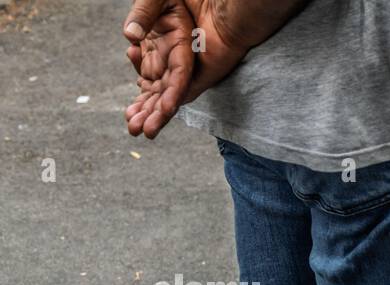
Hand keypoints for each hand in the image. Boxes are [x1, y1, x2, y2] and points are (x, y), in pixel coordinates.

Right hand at [123, 0, 247, 138]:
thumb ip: (142, 15)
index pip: (149, 78)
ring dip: (155, 113)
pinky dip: (174, 99)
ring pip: (169, 96)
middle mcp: (176, 63)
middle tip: (132, 128)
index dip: (140, 94)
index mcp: (164, 49)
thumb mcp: (157, 0)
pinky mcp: (206, 72)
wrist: (224, 3)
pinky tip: (163, 110)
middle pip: (158, 93)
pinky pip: (187, 88)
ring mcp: (192, 70)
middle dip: (144, 112)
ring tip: (141, 131)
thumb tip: (129, 37)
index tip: (129, 109)